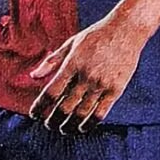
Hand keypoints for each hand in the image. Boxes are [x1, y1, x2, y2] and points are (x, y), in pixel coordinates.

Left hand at [28, 12, 148, 128]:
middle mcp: (86, 76)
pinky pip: (101, 113)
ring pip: (82, 113)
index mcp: (72, 64)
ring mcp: (102, 84)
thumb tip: (33, 76)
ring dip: (70, 125)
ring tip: (64, 129)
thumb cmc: (96, 36)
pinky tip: (82, 128)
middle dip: (53, 120)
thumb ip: (52, 61)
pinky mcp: (116, 90)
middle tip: (48, 125)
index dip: (40, 106)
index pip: (51, 92)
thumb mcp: (71, 43)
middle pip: (64, 107)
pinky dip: (89, 124)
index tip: (34, 115)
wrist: (126, 30)